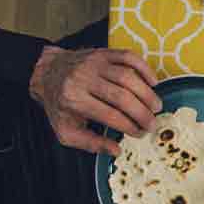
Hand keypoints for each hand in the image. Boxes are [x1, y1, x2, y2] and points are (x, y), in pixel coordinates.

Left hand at [29, 45, 161, 154]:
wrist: (47, 72)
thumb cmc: (58, 103)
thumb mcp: (66, 130)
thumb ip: (90, 143)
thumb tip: (116, 150)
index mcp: (74, 100)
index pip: (109, 115)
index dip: (129, 126)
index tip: (139, 133)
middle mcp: (84, 79)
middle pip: (122, 96)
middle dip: (142, 112)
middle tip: (153, 122)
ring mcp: (95, 63)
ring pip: (128, 77)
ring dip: (147, 93)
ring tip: (156, 106)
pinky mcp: (104, 53)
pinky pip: (130, 57)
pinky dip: (145, 69)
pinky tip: (153, 82)